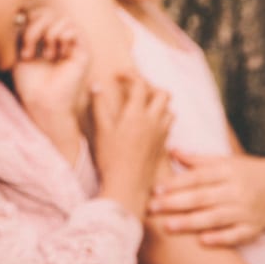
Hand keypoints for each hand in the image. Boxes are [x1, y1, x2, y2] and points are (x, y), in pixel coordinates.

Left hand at [13, 8, 89, 161]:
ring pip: (62, 18)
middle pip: (49, 11)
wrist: (41, 101)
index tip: (20, 47)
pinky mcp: (83, 52)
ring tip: (45, 55)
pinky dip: (61, 36)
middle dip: (34, 28)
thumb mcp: (18, 49)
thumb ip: (22, 28)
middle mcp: (61, 39)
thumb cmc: (29, 80)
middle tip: (28, 50)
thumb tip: (21, 10)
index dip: (26, 23)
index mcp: (46, 36)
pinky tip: (56, 54)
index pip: (39, 12)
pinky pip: (74, 29)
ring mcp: (73, 44)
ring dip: (47, 34)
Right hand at [90, 73, 171, 219]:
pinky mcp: (162, 147)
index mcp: (137, 114)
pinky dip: (159, 118)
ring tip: (140, 105)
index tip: (118, 76)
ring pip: (168, 110)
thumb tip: (96, 86)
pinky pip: (168, 125)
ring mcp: (161, 135)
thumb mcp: (102, 130)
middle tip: (134, 88)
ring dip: (157, 103)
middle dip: (150, 86)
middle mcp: (154, 122)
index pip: (141, 84)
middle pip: (163, 94)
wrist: (128, 188)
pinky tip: (145, 125)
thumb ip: (99, 105)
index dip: (130, 75)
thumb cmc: (111, 159)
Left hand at [148, 150, 264, 245]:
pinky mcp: (254, 229)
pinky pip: (236, 235)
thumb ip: (196, 159)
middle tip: (151, 208)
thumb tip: (170, 149)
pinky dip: (220, 238)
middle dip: (174, 203)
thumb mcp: (222, 161)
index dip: (175, 183)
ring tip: (167, 226)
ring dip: (190, 223)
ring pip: (215, 218)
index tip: (155, 189)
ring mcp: (246, 211)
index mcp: (225, 171)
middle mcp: (235, 191)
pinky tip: (202, 241)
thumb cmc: (241, 171)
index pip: (197, 178)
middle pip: (202, 198)